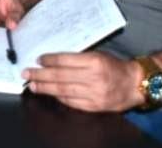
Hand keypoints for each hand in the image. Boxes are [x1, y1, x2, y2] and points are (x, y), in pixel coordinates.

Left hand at [24, 51, 143, 112]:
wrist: (135, 84)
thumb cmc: (114, 66)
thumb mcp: (97, 55)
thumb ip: (77, 58)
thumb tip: (52, 60)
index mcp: (94, 61)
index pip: (65, 60)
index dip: (49, 60)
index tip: (38, 59)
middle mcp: (94, 78)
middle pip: (60, 76)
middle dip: (40, 75)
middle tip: (26, 73)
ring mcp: (94, 94)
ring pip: (63, 91)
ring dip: (45, 88)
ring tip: (33, 85)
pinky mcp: (95, 106)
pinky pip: (72, 102)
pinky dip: (59, 97)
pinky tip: (50, 93)